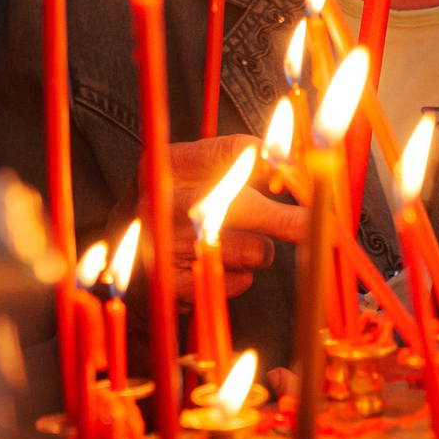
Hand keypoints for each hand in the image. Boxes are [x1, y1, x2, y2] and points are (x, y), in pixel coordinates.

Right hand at [105, 135, 308, 298]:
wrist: (122, 261)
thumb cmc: (175, 209)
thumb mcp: (195, 174)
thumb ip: (242, 166)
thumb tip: (297, 165)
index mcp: (168, 163)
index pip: (236, 152)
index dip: (276, 164)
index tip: (297, 174)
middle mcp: (161, 202)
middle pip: (246, 207)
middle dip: (288, 219)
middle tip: (317, 224)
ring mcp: (164, 247)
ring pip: (251, 250)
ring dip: (258, 251)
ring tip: (233, 245)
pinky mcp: (174, 286)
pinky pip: (238, 281)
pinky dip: (238, 277)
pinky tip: (214, 269)